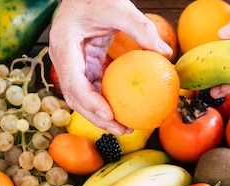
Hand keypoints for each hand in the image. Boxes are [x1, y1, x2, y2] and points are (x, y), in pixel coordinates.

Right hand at [48, 0, 171, 134]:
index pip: (74, 82)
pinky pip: (92, 88)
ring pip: (82, 98)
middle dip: (97, 118)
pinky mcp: (82, 65)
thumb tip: (165, 53)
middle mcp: (63, 58)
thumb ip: (141, 28)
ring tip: (126, 127)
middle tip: (122, 129)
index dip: (91, 103)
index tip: (111, 115)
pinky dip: (105, 102)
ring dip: (101, 115)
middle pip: (75, 97)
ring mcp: (71, 63)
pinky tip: (124, 110)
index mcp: (64, 45)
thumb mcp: (120, 7)